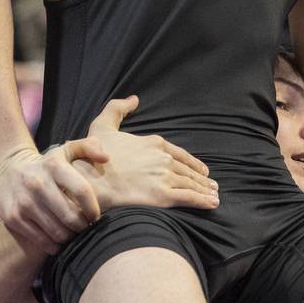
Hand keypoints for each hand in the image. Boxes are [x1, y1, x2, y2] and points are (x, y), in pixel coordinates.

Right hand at [0, 137, 108, 254]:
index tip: (96, 216)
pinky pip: (41, 240)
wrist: (7, 168)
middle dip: (83, 226)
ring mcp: (24, 202)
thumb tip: (106, 158)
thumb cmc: (46, 163)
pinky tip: (58, 240)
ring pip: (57, 232)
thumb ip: (89, 147)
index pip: (82, 190)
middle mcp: (38, 184)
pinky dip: (54, 245)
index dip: (93, 208)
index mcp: (54, 166)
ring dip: (70, 237)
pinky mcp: (13, 218)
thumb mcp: (66, 149)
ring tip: (73, 233)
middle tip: (86, 228)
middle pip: (70, 216)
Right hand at [82, 95, 219, 211]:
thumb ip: (118, 109)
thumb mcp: (102, 125)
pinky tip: (211, 204)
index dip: (192, 162)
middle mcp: (162, 159)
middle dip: (201, 178)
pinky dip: (203, 201)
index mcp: (153, 143)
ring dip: (205, 190)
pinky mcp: (163, 196)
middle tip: (212, 185)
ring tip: (214, 196)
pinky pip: (189, 198)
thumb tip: (134, 98)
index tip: (202, 169)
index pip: (179, 154)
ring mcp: (164, 177)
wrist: (89, 180)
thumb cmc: (94, 155)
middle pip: (187, 170)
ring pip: (191, 184)